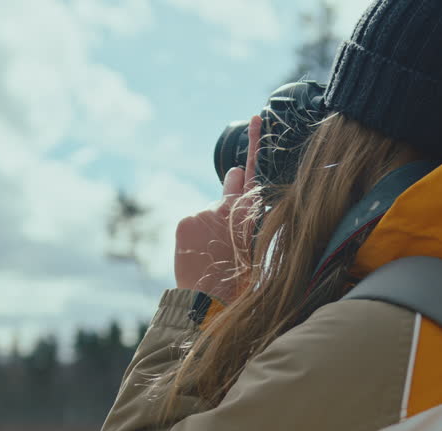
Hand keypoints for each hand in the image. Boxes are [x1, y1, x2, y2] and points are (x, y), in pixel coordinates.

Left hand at [174, 115, 261, 301]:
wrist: (209, 301)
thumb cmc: (238, 278)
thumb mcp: (254, 245)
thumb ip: (247, 213)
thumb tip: (236, 178)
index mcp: (249, 213)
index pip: (252, 171)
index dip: (255, 143)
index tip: (255, 118)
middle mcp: (226, 206)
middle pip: (230, 184)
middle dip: (232, 188)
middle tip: (230, 217)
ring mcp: (204, 212)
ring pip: (210, 210)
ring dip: (212, 225)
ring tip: (214, 254)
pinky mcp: (186, 221)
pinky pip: (194, 222)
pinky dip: (196, 234)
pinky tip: (200, 254)